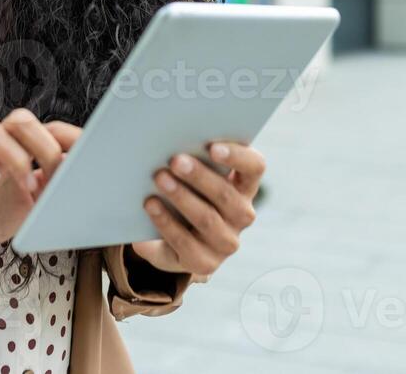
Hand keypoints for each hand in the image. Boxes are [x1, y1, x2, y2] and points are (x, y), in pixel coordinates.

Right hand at [0, 110, 82, 270]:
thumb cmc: (1, 214)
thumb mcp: (39, 203)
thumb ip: (58, 186)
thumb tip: (90, 178)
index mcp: (24, 148)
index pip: (49, 128)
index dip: (70, 138)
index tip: (90, 155)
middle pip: (21, 120)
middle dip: (44, 146)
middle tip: (54, 176)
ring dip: (14, 156)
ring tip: (26, 187)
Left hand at [129, 140, 263, 276]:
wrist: (177, 240)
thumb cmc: (188, 194)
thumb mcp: (196, 177)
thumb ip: (194, 159)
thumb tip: (171, 141)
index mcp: (245, 187)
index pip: (254, 167)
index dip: (237, 156)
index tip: (212, 147)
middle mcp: (242, 215)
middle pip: (226, 195)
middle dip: (199, 176)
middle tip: (175, 160)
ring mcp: (226, 242)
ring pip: (207, 220)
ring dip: (182, 198)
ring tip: (159, 179)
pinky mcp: (205, 263)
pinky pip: (185, 244)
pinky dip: (165, 223)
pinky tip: (150, 206)